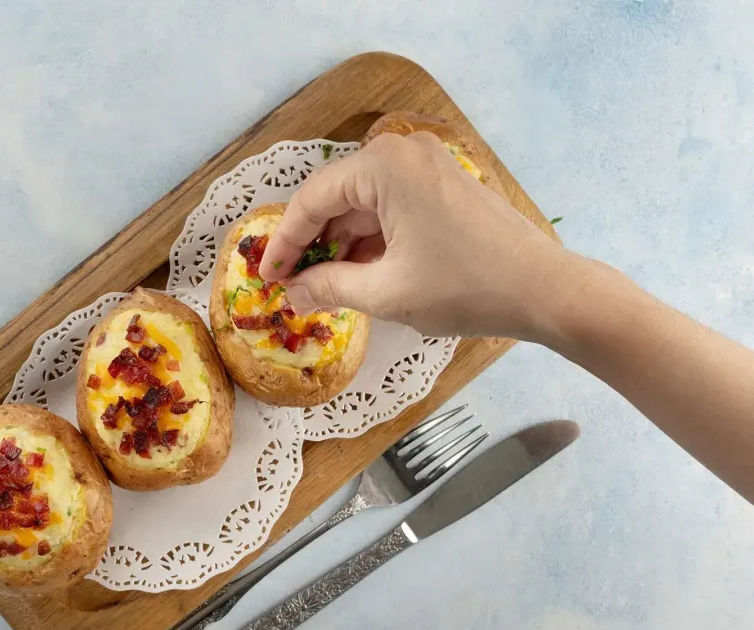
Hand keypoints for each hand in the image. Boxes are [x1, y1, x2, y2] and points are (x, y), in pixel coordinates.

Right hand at [258, 131, 583, 340]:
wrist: (545, 290)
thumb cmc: (464, 288)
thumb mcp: (385, 293)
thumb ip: (328, 287)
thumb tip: (293, 292)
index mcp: (384, 167)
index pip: (312, 199)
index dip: (284, 242)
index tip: (267, 277)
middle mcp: (403, 153)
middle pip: (337, 197)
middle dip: (313, 242)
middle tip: (291, 283)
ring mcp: (428, 166)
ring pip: (364, 204)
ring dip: (341, 243)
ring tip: (322, 286)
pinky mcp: (445, 185)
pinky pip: (392, 207)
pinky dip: (371, 239)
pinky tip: (359, 273)